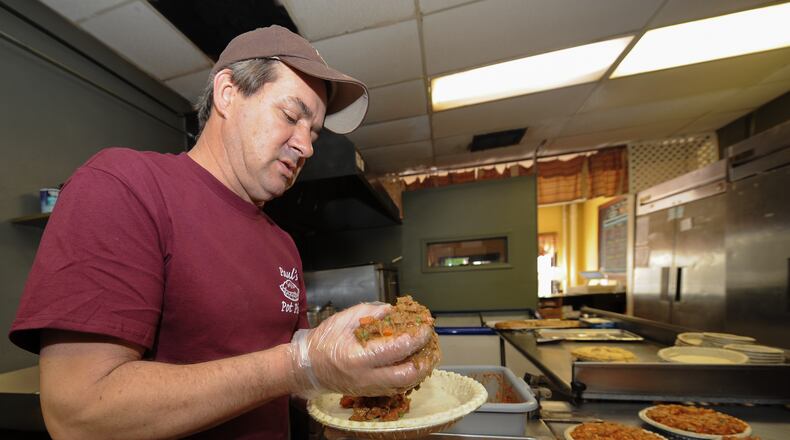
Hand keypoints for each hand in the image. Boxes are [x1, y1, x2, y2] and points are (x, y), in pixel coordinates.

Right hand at [289, 303, 432, 397]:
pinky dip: (410, 375)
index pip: (397, 349)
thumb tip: (394, 310)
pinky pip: (398, 387)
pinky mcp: (372, 393)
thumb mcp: (344, 319)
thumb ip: (371, 312)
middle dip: (426, 358)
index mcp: (359, 357)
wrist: (307, 368)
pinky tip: (414, 361)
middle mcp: (366, 377)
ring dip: (421, 368)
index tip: (426, 325)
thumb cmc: (324, 342)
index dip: (417, 336)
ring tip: (427, 350)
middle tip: (432, 342)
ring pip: (406, 384)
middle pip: (408, 375)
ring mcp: (370, 389)